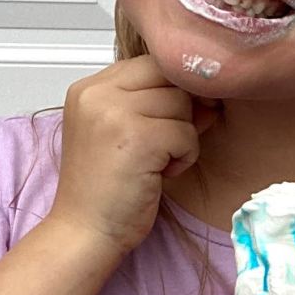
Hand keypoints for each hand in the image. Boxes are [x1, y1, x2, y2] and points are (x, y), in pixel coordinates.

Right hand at [48, 55, 219, 255]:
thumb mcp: (128, 132)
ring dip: (182, 136)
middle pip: (170, 77)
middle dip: (181, 111)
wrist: (85, 232)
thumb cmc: (108, 187)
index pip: (153, 62)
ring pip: (183, 104)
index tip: (170, 120)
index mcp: (90, 87)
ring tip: (157, 161)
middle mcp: (96, 92)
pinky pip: (186, 133)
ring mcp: (114, 112)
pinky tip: (159, 173)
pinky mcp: (136, 136)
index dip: (174, 89)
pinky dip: (184, 156)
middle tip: (166, 145)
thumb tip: (210, 92)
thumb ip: (160, 104)